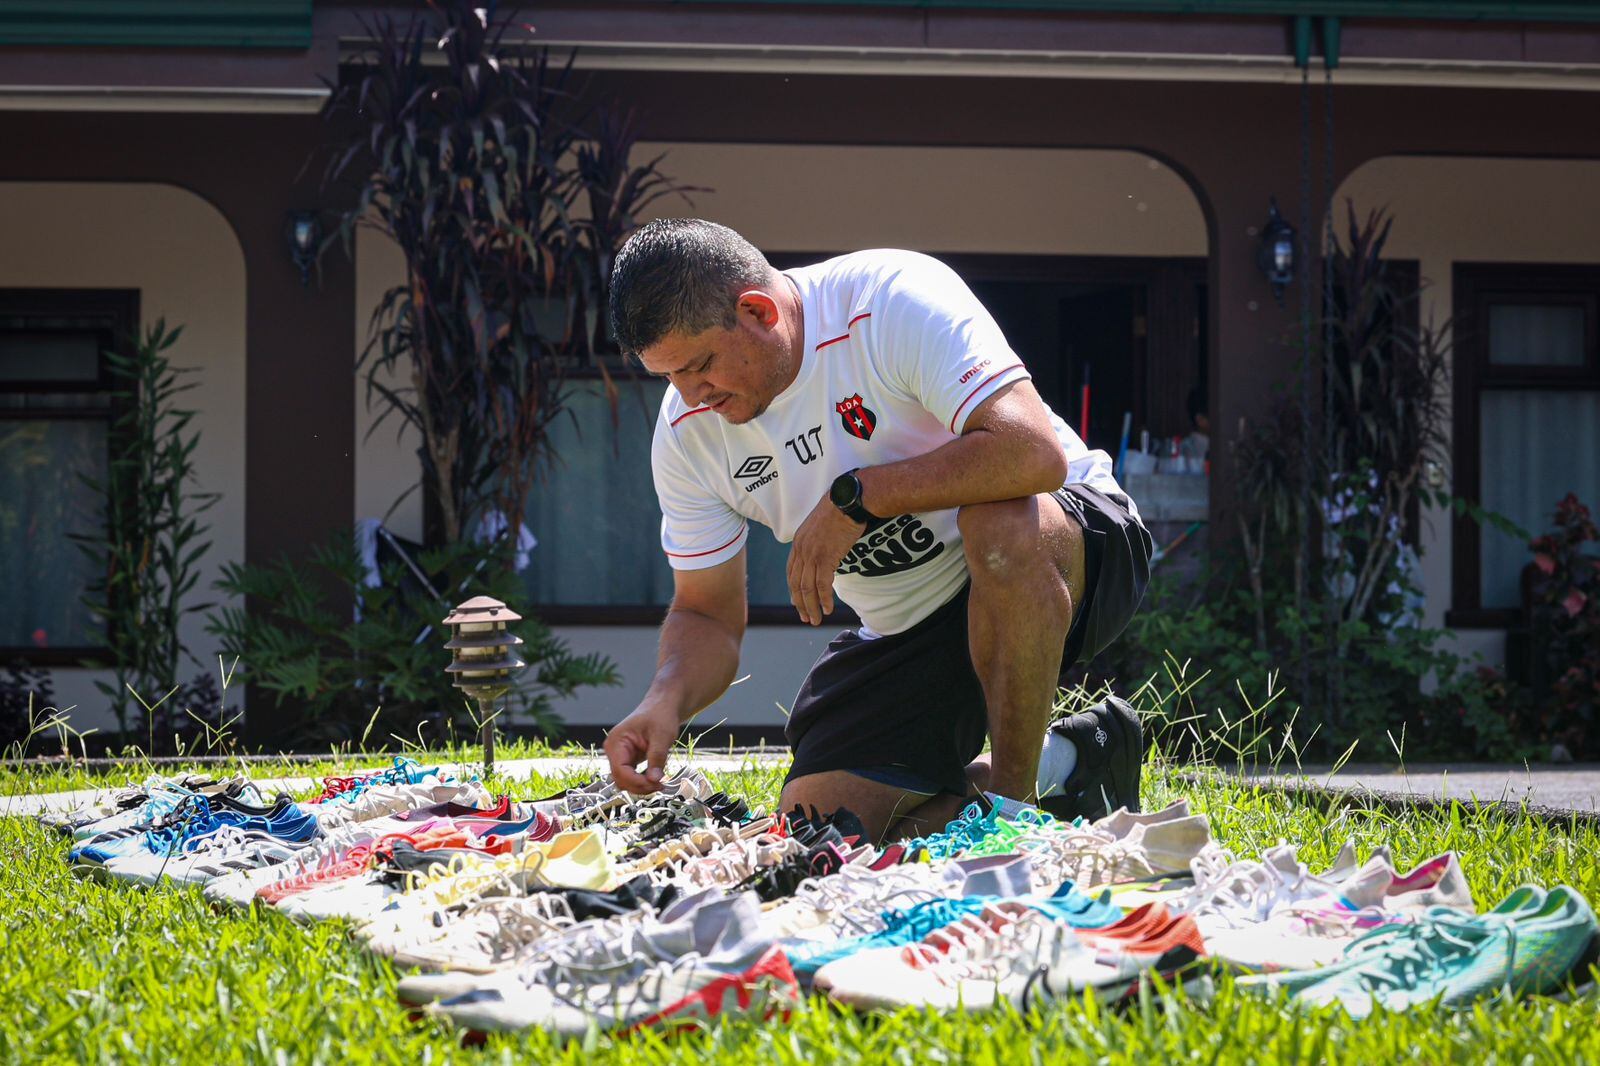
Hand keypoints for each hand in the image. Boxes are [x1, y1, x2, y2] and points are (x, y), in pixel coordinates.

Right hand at [602, 703, 679, 794]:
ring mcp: (619, 756)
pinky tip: (655, 779)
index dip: (636, 781)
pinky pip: (631, 777)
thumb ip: (657, 757)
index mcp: (617, 741)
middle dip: (639, 785)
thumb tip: (654, 779)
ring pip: (625, 781)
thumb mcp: (662, 735)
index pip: (620, 770)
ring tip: (659, 783)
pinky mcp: (628, 760)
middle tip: (660, 785)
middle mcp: (614, 750)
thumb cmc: (659, 715)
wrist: (661, 707)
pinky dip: (642, 781)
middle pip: (620, 779)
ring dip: (641, 786)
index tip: (654, 784)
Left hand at [786, 491, 865, 624]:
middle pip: (795, 583)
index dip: (794, 590)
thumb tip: (826, 552)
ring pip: (807, 588)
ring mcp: (812, 553)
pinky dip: (824, 599)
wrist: (850, 499)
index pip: (791, 571)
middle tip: (806, 618)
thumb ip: (819, 540)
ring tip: (816, 619)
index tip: (798, 602)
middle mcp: (801, 549)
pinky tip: (827, 609)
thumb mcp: (823, 524)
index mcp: (798, 541)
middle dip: (800, 603)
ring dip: (811, 606)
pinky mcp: (826, 557)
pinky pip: (822, 584)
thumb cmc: (842, 508)